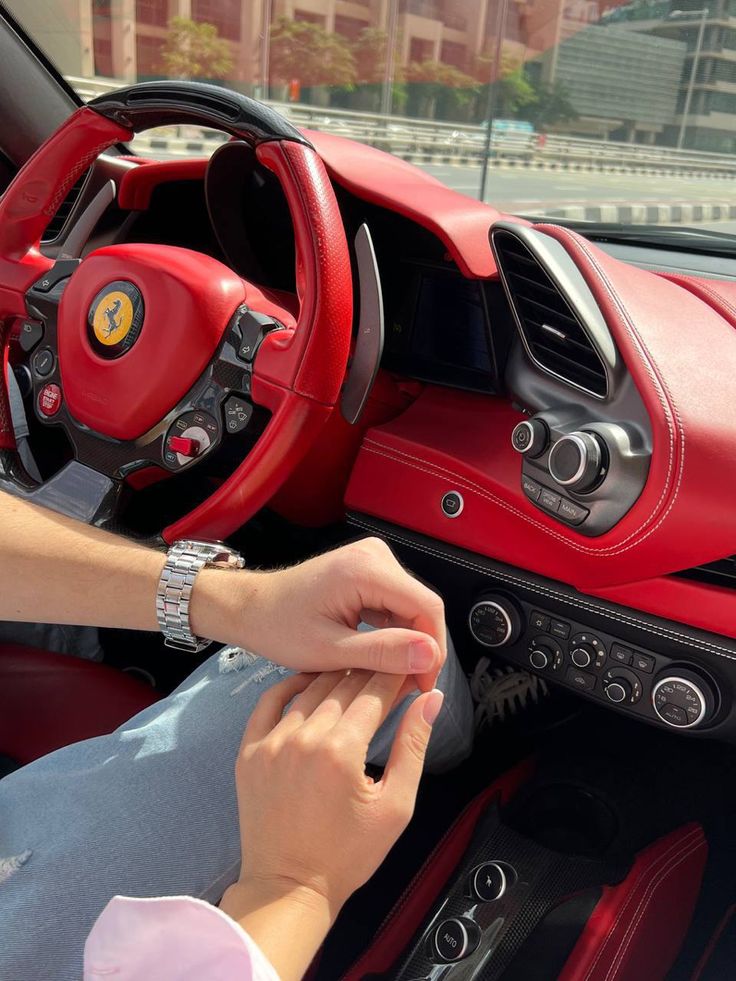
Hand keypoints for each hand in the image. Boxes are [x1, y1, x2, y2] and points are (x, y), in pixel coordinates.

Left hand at [195, 537, 445, 691]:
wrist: (251, 607)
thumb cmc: (278, 627)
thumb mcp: (330, 650)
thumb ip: (383, 652)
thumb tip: (430, 656)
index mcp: (366, 569)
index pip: (426, 607)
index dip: (433, 649)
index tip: (423, 685)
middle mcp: (375, 556)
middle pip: (420, 607)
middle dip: (419, 649)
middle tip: (406, 689)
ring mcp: (372, 560)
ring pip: (410, 608)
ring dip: (406, 643)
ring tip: (390, 677)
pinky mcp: (369, 570)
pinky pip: (395, 603)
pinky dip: (392, 632)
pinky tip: (378, 657)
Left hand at [220, 670, 442, 978]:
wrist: (288, 888)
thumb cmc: (347, 855)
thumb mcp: (395, 806)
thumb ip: (412, 746)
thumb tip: (431, 700)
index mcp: (342, 751)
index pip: (375, 691)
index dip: (397, 676)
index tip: (411, 671)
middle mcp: (304, 738)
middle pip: (344, 684)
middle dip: (372, 673)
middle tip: (389, 671)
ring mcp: (272, 742)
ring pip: (310, 688)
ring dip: (336, 676)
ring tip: (356, 675)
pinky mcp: (249, 750)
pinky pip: (269, 702)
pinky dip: (291, 686)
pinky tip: (310, 681)